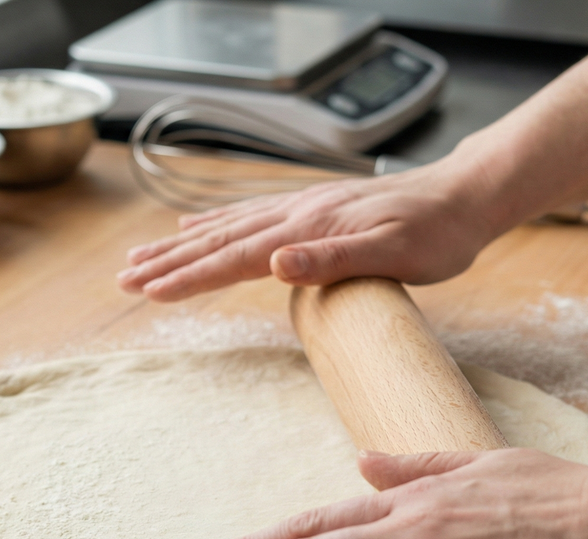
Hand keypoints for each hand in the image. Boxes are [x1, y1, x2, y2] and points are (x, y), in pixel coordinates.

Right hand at [117, 161, 499, 301]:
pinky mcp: (311, 210)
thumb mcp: (394, 253)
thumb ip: (333, 259)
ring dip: (180, 246)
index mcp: (308, 230)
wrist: (464, 196)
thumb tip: (275, 262)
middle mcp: (296, 215)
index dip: (189, 277)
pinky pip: (248, 216)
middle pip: (218, 241)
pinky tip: (193, 227)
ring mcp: (301, 209)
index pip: (235, 258)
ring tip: (140, 259)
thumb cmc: (436, 234)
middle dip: (168, 263)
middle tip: (123, 280)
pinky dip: (213, 224)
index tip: (149, 293)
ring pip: (226, 228)